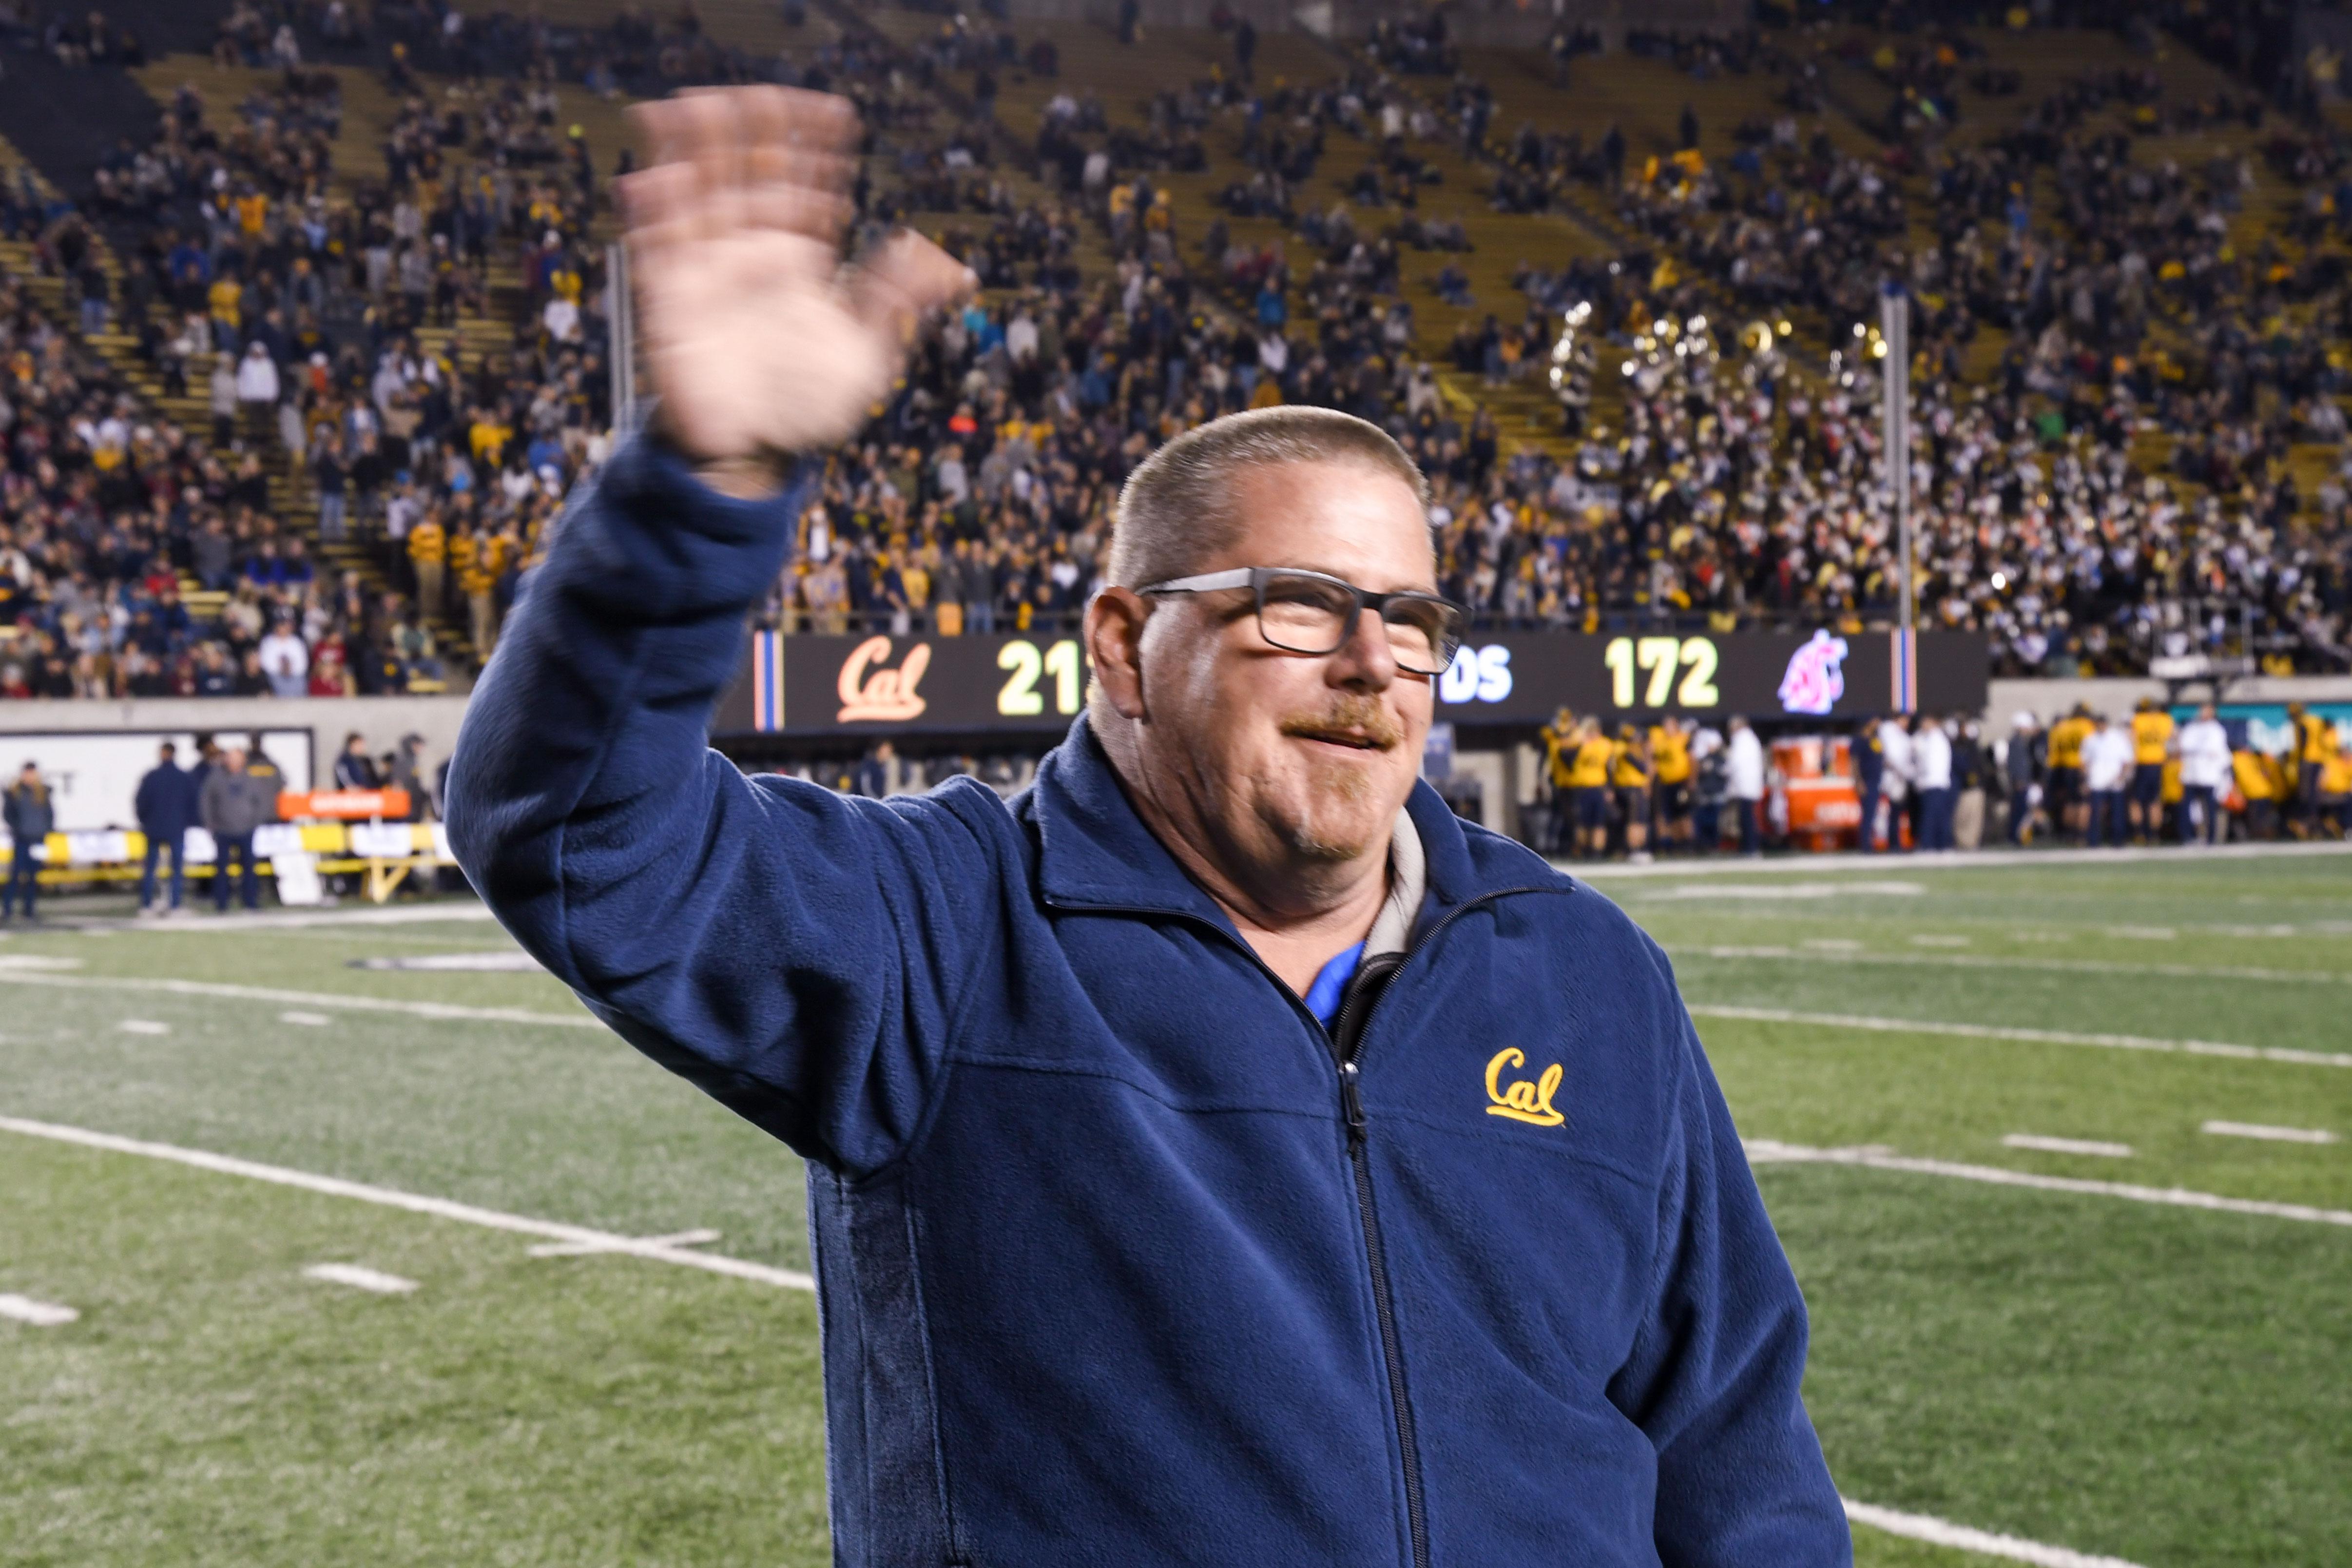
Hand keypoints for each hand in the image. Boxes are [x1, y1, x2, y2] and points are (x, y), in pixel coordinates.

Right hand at [620, 87, 973, 496]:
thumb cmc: (810, 408)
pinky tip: (657, 174)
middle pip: (747, 172)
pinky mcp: (669, 300)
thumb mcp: (869, 356)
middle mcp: (749, 253)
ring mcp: (706, 271)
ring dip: (695, 146)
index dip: (818, 148)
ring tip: (698, 101)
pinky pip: (656, 246)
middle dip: (753, 130)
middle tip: (764, 92)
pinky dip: (653, 209)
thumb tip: (953, 267)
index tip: (839, 115)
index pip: (804, 185)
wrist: (756, 455)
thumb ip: (897, 304)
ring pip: (697, 191)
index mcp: (796, 259)